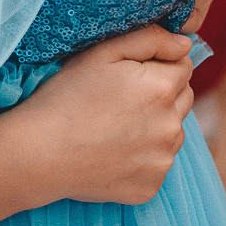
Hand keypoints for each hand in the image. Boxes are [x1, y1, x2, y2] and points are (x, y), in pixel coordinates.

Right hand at [19, 25, 192, 205]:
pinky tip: (112, 150)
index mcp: (161, 89)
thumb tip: (185, 44)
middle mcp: (171, 127)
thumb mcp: (100, 53)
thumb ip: (149, 39)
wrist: (40, 153)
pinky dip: (142, 155)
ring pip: (172, 132)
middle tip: (120, 97)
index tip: (127, 73)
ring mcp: (162, 160)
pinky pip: (156, 162)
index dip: (156, 64)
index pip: (183, 66)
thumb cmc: (65, 96)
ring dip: (155, 125)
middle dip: (161, 93)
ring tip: (113, 125)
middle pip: (183, 99)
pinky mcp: (151, 185)